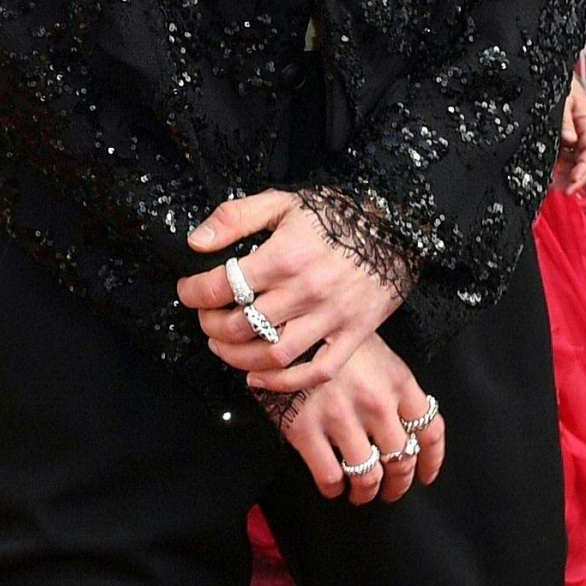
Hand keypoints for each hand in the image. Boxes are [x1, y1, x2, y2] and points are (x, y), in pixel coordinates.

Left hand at [177, 185, 407, 389]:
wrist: (397, 227)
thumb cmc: (337, 215)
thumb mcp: (283, 202)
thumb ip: (235, 217)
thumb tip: (196, 242)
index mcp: (285, 256)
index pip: (224, 285)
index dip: (195, 292)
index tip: (188, 291)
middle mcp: (306, 291)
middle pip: (242, 326)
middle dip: (212, 326)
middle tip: (206, 319)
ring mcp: (331, 318)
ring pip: (273, 356)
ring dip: (237, 358)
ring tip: (223, 346)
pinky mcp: (353, 335)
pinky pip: (316, 372)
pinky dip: (283, 383)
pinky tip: (257, 377)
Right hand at [259, 334, 444, 505]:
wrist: (278, 326)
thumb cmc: (328, 337)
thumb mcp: (372, 351)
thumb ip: (391, 385)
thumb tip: (403, 424)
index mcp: (397, 380)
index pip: (430, 430)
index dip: (431, 460)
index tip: (426, 475)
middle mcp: (376, 402)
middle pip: (401, 460)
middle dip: (398, 483)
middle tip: (391, 491)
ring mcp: (341, 417)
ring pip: (367, 475)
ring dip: (366, 492)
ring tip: (360, 494)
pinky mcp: (306, 430)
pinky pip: (329, 476)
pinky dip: (333, 489)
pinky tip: (332, 487)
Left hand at [552, 80, 585, 191]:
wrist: (544, 74)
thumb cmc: (557, 82)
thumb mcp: (561, 99)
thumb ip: (565, 120)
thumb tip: (570, 140)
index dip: (584, 166)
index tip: (574, 180)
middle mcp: (580, 131)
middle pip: (583, 159)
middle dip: (576, 177)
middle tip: (565, 191)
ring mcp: (568, 136)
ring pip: (571, 162)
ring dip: (565, 175)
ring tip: (554, 187)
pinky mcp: (556, 139)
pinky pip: (559, 158)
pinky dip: (556, 168)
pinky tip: (549, 177)